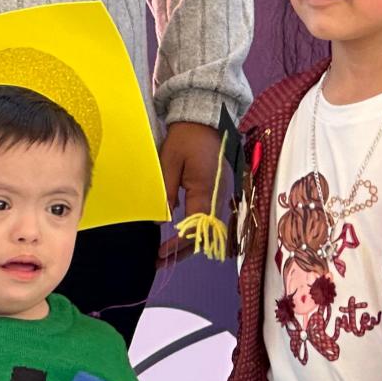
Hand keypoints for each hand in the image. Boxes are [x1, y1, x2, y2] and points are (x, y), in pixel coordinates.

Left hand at [156, 121, 223, 269]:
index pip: (197, 227)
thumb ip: (166, 192)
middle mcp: (218, 196)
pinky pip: (209, 216)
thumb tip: (161, 221)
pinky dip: (196, 229)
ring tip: (168, 253)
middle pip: (206, 234)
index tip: (161, 253)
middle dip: (185, 250)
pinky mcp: (218, 191)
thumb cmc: (186, 138)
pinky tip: (180, 234)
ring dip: (191, 242)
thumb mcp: (169, 162)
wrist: (204, 120)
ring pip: (209, 228)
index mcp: (206, 189)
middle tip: (162, 260)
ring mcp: (221, 194)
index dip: (179, 244)